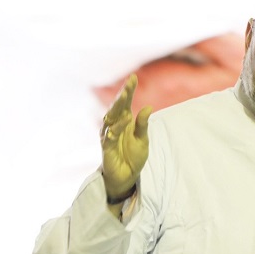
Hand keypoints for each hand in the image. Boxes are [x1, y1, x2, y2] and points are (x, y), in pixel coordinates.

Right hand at [100, 74, 151, 199]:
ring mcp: (109, 135)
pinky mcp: (107, 147)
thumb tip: (148, 107)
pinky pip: (110, 135)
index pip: (126, 103)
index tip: (134, 77)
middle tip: (129, 83)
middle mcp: (115, 125)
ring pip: (110, 117)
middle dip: (123, 95)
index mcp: (124, 121)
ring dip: (117, 107)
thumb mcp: (143, 139)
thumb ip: (143, 124)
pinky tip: (124, 120)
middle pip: (117, 107)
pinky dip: (117, 127)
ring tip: (125, 95)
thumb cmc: (133, 156)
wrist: (127, 176)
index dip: (129, 90)